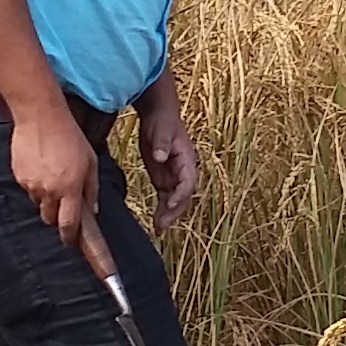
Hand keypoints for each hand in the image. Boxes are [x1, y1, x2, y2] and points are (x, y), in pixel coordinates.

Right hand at [8, 98, 100, 248]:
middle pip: (49, 218)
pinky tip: (40, 166)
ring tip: (51, 176)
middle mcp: (50, 191)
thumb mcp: (90, 161)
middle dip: (56, 215)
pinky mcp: (19, 176)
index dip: (68, 235)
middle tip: (62, 201)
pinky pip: (28, 188)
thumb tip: (93, 208)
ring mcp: (31, 184)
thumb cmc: (69, 137)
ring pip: (38, 203)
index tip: (69, 240)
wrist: (40, 118)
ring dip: (45, 198)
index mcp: (70, 189)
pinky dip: (34, 183)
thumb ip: (92, 188)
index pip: (68, 224)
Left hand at [140, 100, 198, 231]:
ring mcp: (174, 177)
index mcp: (187, 159)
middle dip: (175, 211)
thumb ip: (161, 143)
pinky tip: (156, 224)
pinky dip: (162, 211)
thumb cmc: (163, 121)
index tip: (171, 202)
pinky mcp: (164, 180)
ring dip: (168, 215)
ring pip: (176, 201)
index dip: (181, 194)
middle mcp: (184, 171)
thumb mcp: (161, 129)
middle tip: (162, 224)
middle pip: (184, 196)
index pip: (188, 181)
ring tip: (158, 229)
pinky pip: (166, 199)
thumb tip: (160, 157)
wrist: (159, 116)